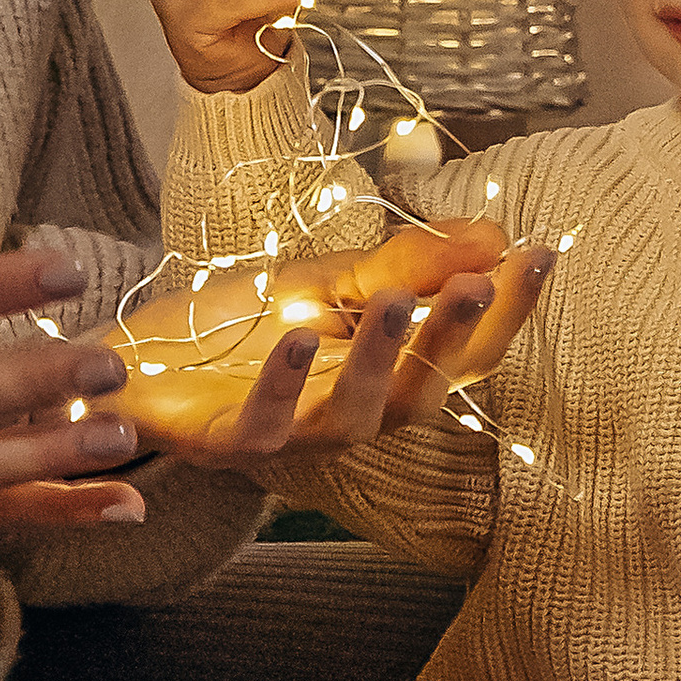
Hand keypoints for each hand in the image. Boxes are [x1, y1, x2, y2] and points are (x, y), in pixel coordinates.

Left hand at [114, 219, 552, 460]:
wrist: (138, 360)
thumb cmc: (245, 327)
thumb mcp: (331, 280)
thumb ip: (408, 264)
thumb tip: (497, 236)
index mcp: (388, 375)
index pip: (468, 352)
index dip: (509, 310)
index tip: (542, 251)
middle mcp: (356, 415)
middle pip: (425, 390)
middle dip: (455, 336)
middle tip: (483, 283)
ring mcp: (295, 436)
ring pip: (357, 414)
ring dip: (383, 359)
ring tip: (401, 299)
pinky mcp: (229, 444)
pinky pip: (266, 422)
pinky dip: (286, 385)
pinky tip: (302, 340)